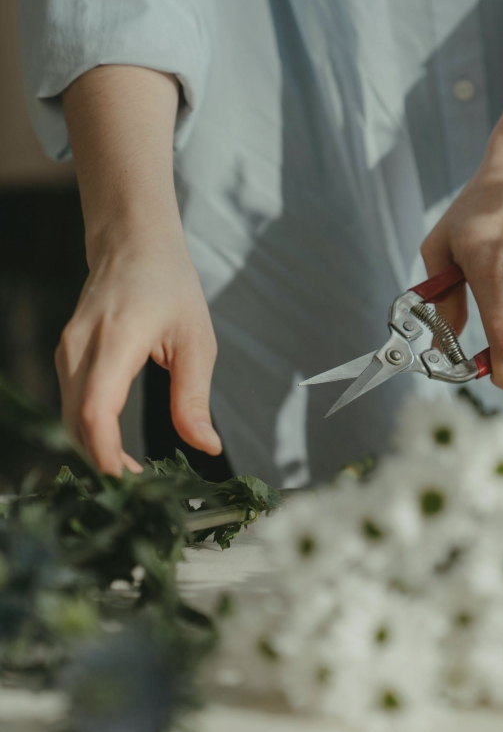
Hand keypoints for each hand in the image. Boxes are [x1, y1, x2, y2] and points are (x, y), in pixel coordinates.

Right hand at [55, 218, 221, 474]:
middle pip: (75, 422)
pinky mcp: (66, 354)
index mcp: (117, 339)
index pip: (94, 409)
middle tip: (142, 488)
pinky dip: (89, 430)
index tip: (130, 482)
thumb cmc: (171, 286)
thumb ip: (194, 397)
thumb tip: (206, 446)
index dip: (105, 452)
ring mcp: (67, 349)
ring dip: (95, 449)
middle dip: (103, 462)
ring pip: (68, 415)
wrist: (132, 243)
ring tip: (133, 472)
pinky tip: (115, 445)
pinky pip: (71, 402)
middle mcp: (80, 346)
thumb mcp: (197, 341)